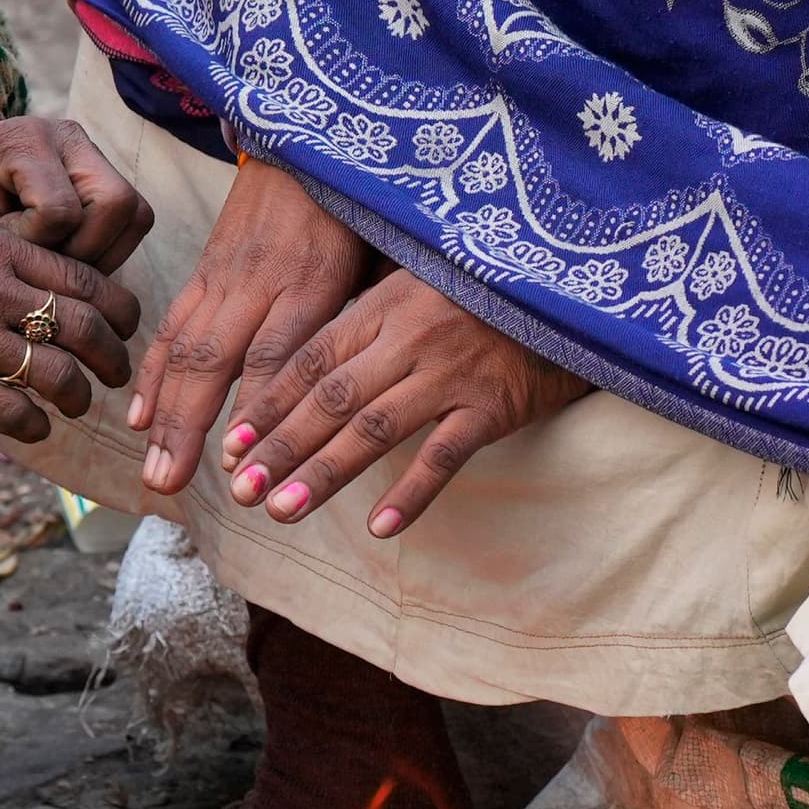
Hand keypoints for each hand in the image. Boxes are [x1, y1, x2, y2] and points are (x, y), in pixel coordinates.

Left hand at [0, 115, 152, 271]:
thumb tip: (42, 306)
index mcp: (24, 140)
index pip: (61, 210)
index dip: (36, 243)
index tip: (2, 242)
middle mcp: (68, 138)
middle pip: (117, 204)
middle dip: (84, 251)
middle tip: (41, 263)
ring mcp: (92, 154)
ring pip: (135, 215)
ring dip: (101, 254)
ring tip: (54, 263)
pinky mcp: (104, 174)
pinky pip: (132, 221)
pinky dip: (106, 250)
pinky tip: (66, 259)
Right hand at [0, 226, 139, 446]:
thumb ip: (10, 262)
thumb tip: (68, 294)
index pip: (85, 278)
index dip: (120, 310)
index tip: (125, 329)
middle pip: (86, 327)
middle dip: (114, 358)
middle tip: (117, 374)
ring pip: (58, 374)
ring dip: (78, 396)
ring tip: (76, 403)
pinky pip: (16, 413)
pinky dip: (37, 425)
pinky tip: (37, 426)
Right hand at [125, 155, 371, 496]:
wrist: (303, 145)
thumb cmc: (356, 208)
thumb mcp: (382, 254)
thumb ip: (381, 310)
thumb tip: (399, 370)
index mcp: (313, 281)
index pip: (276, 355)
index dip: (254, 409)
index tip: (238, 462)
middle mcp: (259, 282)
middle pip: (214, 360)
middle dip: (188, 428)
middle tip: (170, 486)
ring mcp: (225, 277)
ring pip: (186, 350)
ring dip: (164, 416)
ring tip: (153, 470)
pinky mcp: (206, 272)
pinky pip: (172, 327)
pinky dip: (154, 376)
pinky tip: (140, 419)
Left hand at [223, 269, 585, 537]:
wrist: (576, 292)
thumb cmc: (491, 289)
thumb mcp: (424, 281)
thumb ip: (372, 312)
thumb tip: (308, 360)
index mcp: (387, 304)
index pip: (312, 360)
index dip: (269, 404)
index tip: (232, 444)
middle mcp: (412, 337)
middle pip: (331, 399)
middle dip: (280, 447)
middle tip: (240, 490)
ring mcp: (453, 372)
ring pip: (373, 429)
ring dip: (324, 473)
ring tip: (281, 510)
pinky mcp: (494, 406)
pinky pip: (444, 456)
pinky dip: (411, 493)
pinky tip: (379, 527)